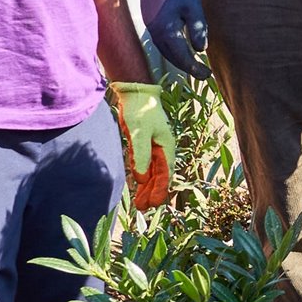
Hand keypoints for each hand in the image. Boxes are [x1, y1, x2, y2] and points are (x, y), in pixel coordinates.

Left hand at [108, 82, 174, 210]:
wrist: (135, 93)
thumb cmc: (141, 110)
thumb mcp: (140, 133)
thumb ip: (141, 155)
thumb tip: (142, 178)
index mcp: (167, 147)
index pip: (165, 174)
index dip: (160, 190)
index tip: (153, 204)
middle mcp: (162, 149)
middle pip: (159, 176)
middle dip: (152, 193)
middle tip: (143, 209)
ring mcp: (152, 147)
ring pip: (151, 173)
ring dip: (146, 188)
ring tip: (139, 203)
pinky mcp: (142, 145)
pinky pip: (143, 165)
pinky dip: (141, 177)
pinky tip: (137, 186)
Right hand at [128, 0, 208, 79]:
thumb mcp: (193, 5)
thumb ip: (197, 28)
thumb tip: (201, 50)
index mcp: (166, 30)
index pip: (182, 57)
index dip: (195, 68)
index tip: (208, 75)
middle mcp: (155, 32)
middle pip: (172, 57)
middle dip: (187, 66)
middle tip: (204, 73)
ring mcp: (150, 26)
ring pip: (166, 50)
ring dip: (179, 59)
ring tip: (195, 64)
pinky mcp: (149, 20)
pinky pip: (161, 41)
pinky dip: (173, 49)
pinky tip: (182, 48)